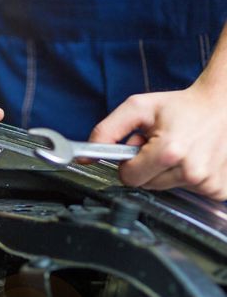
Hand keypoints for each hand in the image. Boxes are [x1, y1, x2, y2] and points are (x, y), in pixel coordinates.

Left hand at [89, 81, 226, 200]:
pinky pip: (189, 193)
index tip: (139, 148)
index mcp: (169, 151)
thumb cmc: (181, 106)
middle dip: (147, 167)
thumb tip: (84, 157)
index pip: (129, 178)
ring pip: (166, 189)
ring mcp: (207, 183)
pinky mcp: (219, 190)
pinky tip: (194, 158)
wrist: (224, 103)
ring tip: (179, 149)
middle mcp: (191, 171)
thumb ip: (106, 131)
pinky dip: (187, 178)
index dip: (128, 163)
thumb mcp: (137, 109)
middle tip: (161, 145)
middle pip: (147, 186)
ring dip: (167, 172)